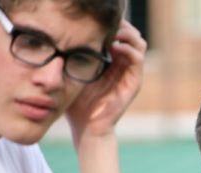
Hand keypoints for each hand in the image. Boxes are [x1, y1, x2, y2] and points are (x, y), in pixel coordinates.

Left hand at [66, 20, 146, 142]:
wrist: (86, 126)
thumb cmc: (76, 102)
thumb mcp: (73, 72)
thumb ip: (74, 54)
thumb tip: (62, 33)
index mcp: (111, 60)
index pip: (118, 33)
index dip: (111, 23)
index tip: (96, 20)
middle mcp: (123, 64)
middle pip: (131, 33)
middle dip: (120, 25)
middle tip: (105, 23)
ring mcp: (130, 73)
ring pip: (138, 42)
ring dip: (127, 33)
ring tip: (111, 33)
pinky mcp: (134, 82)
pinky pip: (138, 59)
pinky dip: (128, 48)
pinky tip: (114, 47)